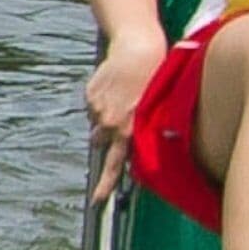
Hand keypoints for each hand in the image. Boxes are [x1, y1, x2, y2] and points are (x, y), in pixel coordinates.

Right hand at [84, 30, 164, 198]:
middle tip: (116, 123)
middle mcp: (111, 124)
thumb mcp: (158, 110)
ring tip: (123, 97)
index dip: (105, 185)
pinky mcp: (90, 94)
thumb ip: (147, 133)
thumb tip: (141, 152)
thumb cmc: (157, 78)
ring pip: (97, 124)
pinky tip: (116, 85)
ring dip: (106, 117)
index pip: (115, 165)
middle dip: (106, 139)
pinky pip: (93, 106)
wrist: (138, 47)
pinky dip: (102, 100)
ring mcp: (98, 109)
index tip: (97, 202)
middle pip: (100, 143)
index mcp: (130, 131)